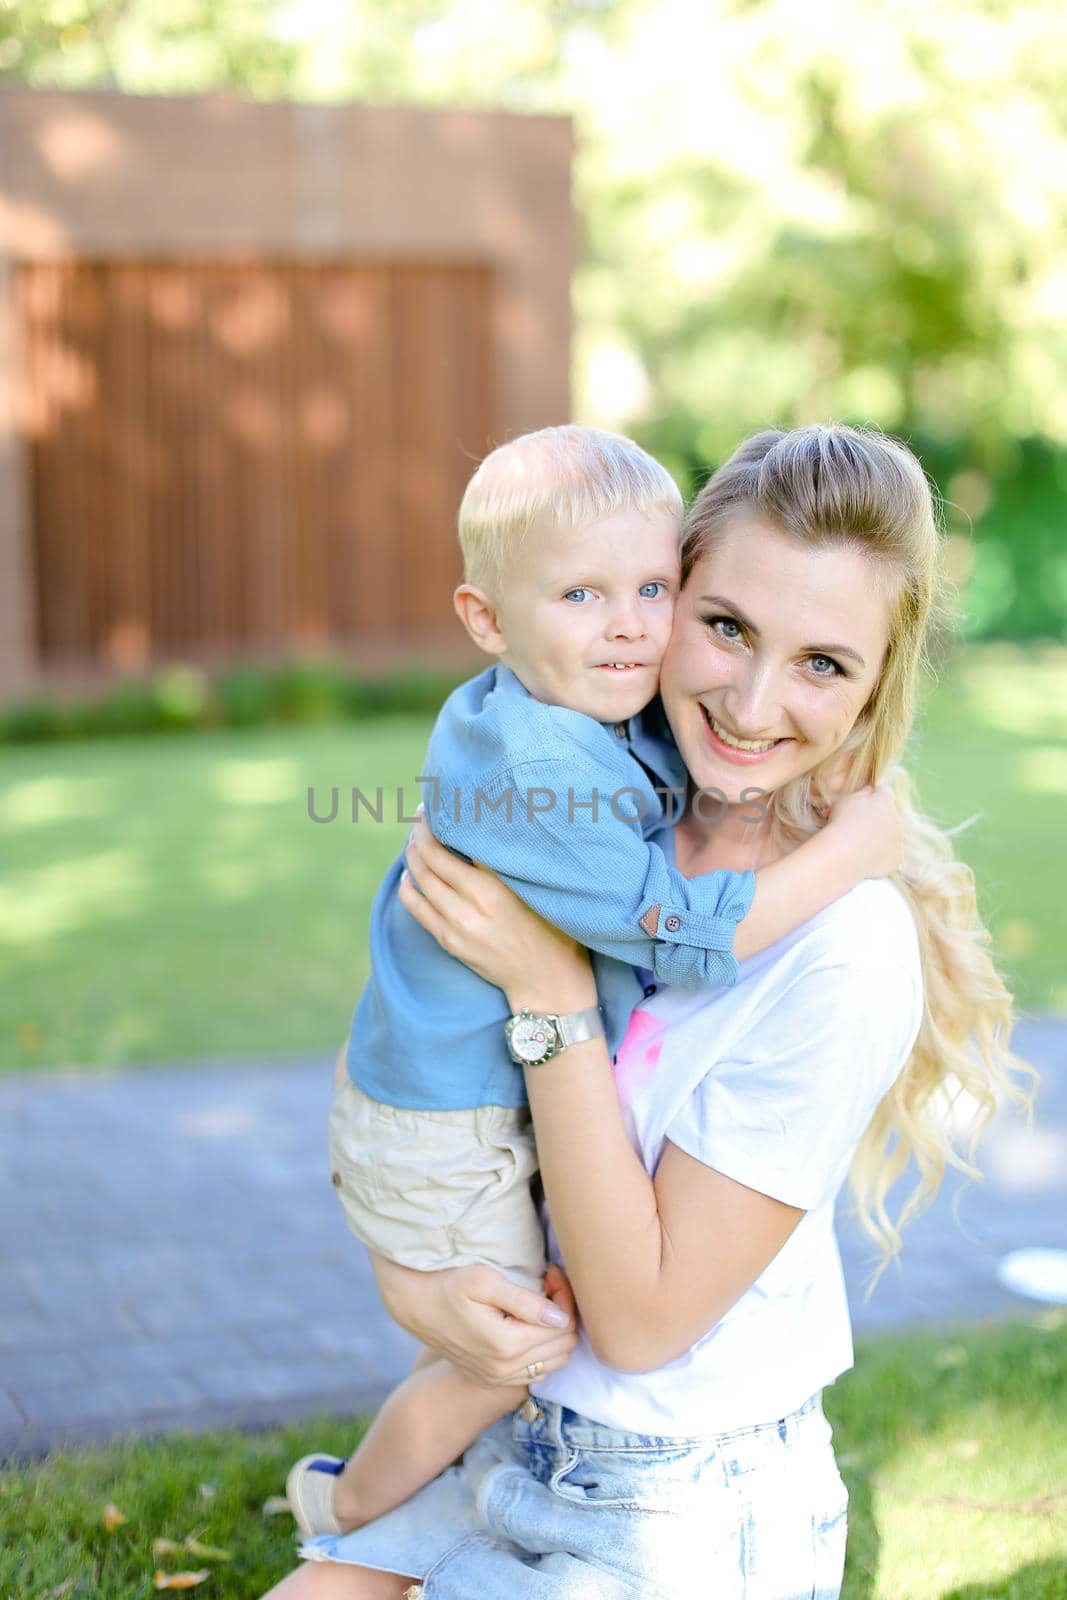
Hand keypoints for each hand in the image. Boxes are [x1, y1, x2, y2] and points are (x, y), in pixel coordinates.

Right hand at [369, 1252, 579, 1387]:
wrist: (416, 1306)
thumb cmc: (449, 1285)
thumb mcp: (485, 1282)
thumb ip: (526, 1301)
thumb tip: (561, 1318)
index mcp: (506, 1344)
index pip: (564, 1327)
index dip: (564, 1296)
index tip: (550, 1275)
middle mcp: (504, 1369)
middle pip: (564, 1347)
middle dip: (562, 1315)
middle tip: (545, 1287)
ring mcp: (497, 1379)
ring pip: (554, 1363)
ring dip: (554, 1334)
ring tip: (536, 1306)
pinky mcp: (492, 1380)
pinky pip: (535, 1373)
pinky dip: (541, 1351)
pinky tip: (525, 1326)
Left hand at [399, 811, 593, 1008]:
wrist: (547, 982)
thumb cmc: (555, 930)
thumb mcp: (542, 891)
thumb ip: (514, 864)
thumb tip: (488, 830)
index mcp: (500, 886)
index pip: (463, 841)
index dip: (447, 819)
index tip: (441, 804)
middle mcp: (474, 904)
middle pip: (434, 856)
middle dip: (423, 832)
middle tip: (422, 816)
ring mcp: (458, 925)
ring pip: (422, 879)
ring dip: (413, 854)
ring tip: (413, 840)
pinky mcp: (449, 941)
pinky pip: (417, 907)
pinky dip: (409, 886)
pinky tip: (409, 874)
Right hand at [824, 784, 902, 878]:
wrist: (843, 853)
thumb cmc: (841, 822)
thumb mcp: (845, 800)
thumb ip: (861, 793)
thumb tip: (870, 790)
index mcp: (884, 801)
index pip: (884, 792)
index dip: (874, 797)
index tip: (862, 804)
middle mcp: (896, 819)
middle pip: (889, 816)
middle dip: (878, 819)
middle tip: (857, 827)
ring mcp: (899, 840)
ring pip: (891, 836)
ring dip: (880, 838)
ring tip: (858, 845)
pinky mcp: (897, 858)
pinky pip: (891, 856)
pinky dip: (881, 857)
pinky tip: (866, 860)